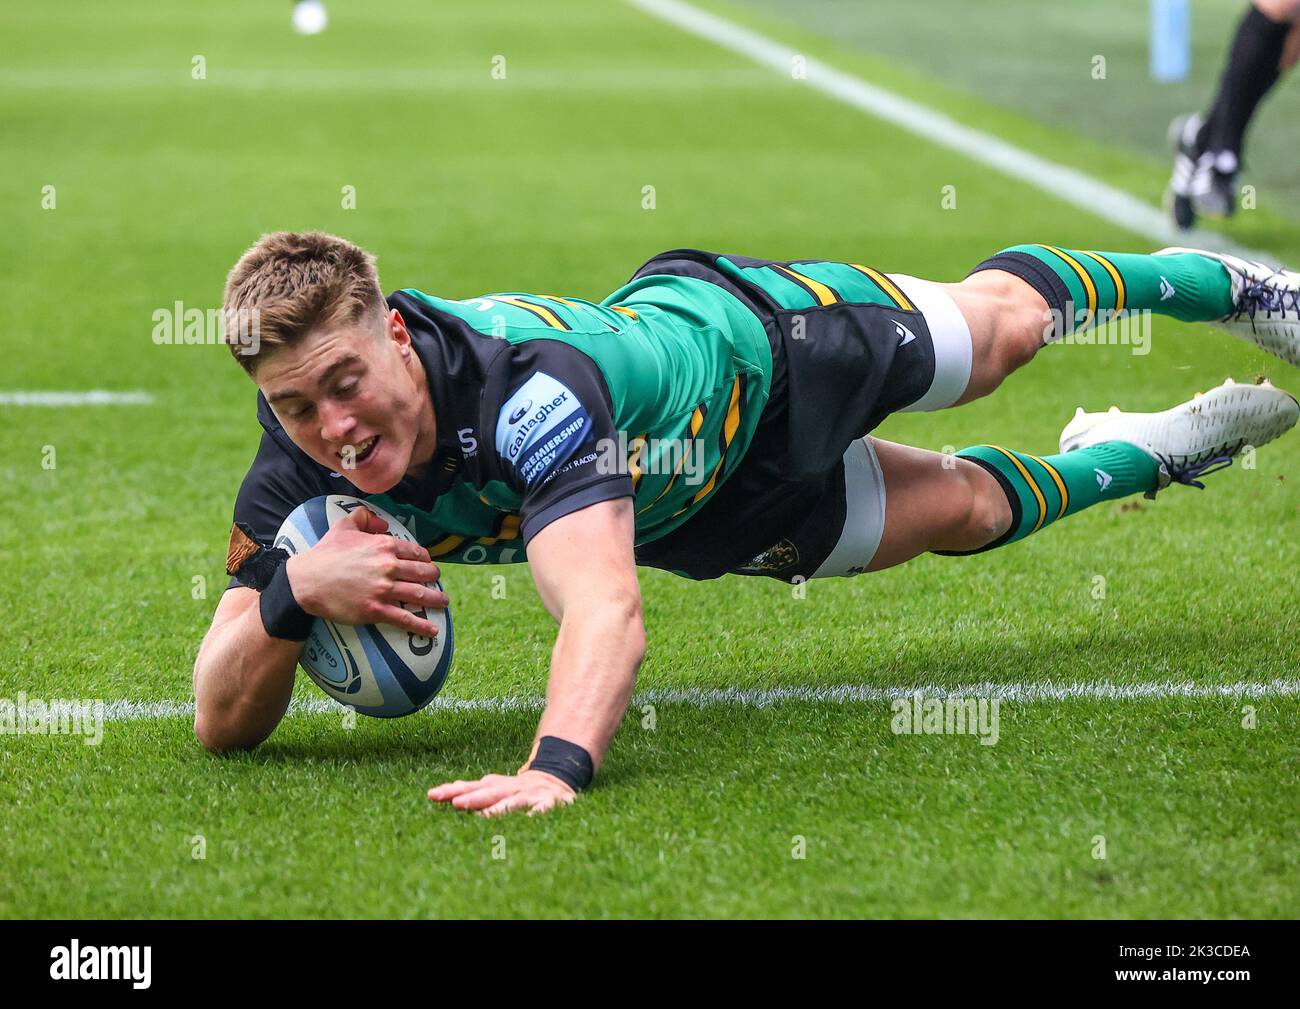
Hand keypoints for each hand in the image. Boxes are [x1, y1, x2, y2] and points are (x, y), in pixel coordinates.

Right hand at [285, 506, 446, 637]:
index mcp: (384, 545)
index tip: (428, 564)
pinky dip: (422, 626)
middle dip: (434, 577)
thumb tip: (384, 522)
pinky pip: (405, 618)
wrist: (306, 581)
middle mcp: (388, 566)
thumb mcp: (344, 526)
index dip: (425, 559)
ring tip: (443, 601)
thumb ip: (365, 517)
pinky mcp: (376, 610)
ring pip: (419, 594)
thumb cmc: (325, 554)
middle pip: (423, 572)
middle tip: (437, 580)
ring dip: (435, 599)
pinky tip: (433, 631)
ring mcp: (383, 589)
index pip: (415, 552)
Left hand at [427, 770, 576, 816]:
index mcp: (496, 786)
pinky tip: (530, 819)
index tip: (432, 795)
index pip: (471, 787)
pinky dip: (537, 814)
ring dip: (500, 808)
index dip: (452, 791)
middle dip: (472, 798)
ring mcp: (529, 796)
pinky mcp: (548, 803)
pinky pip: (542, 810)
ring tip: (485, 817)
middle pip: (489, 793)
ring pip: (513, 802)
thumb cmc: (518, 789)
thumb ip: (473, 790)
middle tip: (455, 804)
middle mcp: (510, 789)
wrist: (556, 780)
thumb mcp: (496, 786)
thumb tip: (444, 790)